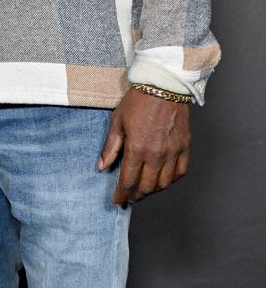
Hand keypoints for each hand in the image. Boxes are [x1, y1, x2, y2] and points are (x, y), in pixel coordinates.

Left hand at [98, 88, 190, 205]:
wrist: (163, 86)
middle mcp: (157, 154)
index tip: (118, 201)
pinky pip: (181, 172)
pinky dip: (172, 180)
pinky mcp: (185, 147)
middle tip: (130, 197)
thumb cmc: (138, 101)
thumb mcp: (117, 121)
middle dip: (136, 195)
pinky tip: (164, 179)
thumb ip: (110, 147)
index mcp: (137, 148)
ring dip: (153, 190)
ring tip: (144, 189)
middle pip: (147, 186)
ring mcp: (173, 152)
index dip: (122, 194)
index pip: (128, 180)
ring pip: (164, 183)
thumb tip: (102, 167)